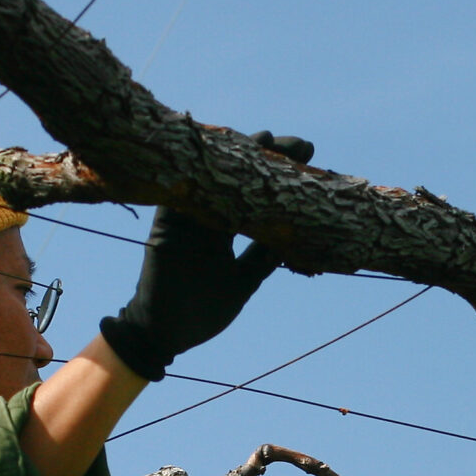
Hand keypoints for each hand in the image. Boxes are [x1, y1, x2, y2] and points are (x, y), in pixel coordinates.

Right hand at [96, 132, 307, 380]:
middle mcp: (208, 220)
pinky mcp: (166, 226)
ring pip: (213, 180)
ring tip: (268, 140)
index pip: (255, 198)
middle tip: (301, 146)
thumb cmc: (203, 312)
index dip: (279, 181)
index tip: (309, 164)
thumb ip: (262, 258)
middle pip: (237, 182)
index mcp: (225, 232)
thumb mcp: (243, 282)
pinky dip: (197, 176)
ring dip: (238, 160)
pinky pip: (181, 195)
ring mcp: (187, 220)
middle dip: (268, 160)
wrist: (166, 335)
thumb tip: (296, 236)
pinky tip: (219, 155)